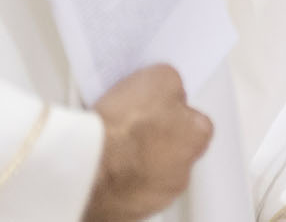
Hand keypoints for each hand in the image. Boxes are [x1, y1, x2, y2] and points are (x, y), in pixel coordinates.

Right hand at [81, 65, 212, 221]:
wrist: (88, 164)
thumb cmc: (126, 127)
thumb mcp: (161, 77)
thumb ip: (172, 84)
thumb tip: (169, 87)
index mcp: (198, 137)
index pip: (195, 120)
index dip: (172, 109)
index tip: (154, 105)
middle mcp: (183, 172)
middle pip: (173, 148)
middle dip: (155, 137)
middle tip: (130, 126)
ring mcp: (155, 195)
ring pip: (149, 172)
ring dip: (134, 160)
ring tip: (111, 145)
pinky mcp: (127, 212)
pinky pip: (125, 191)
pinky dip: (116, 179)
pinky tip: (100, 165)